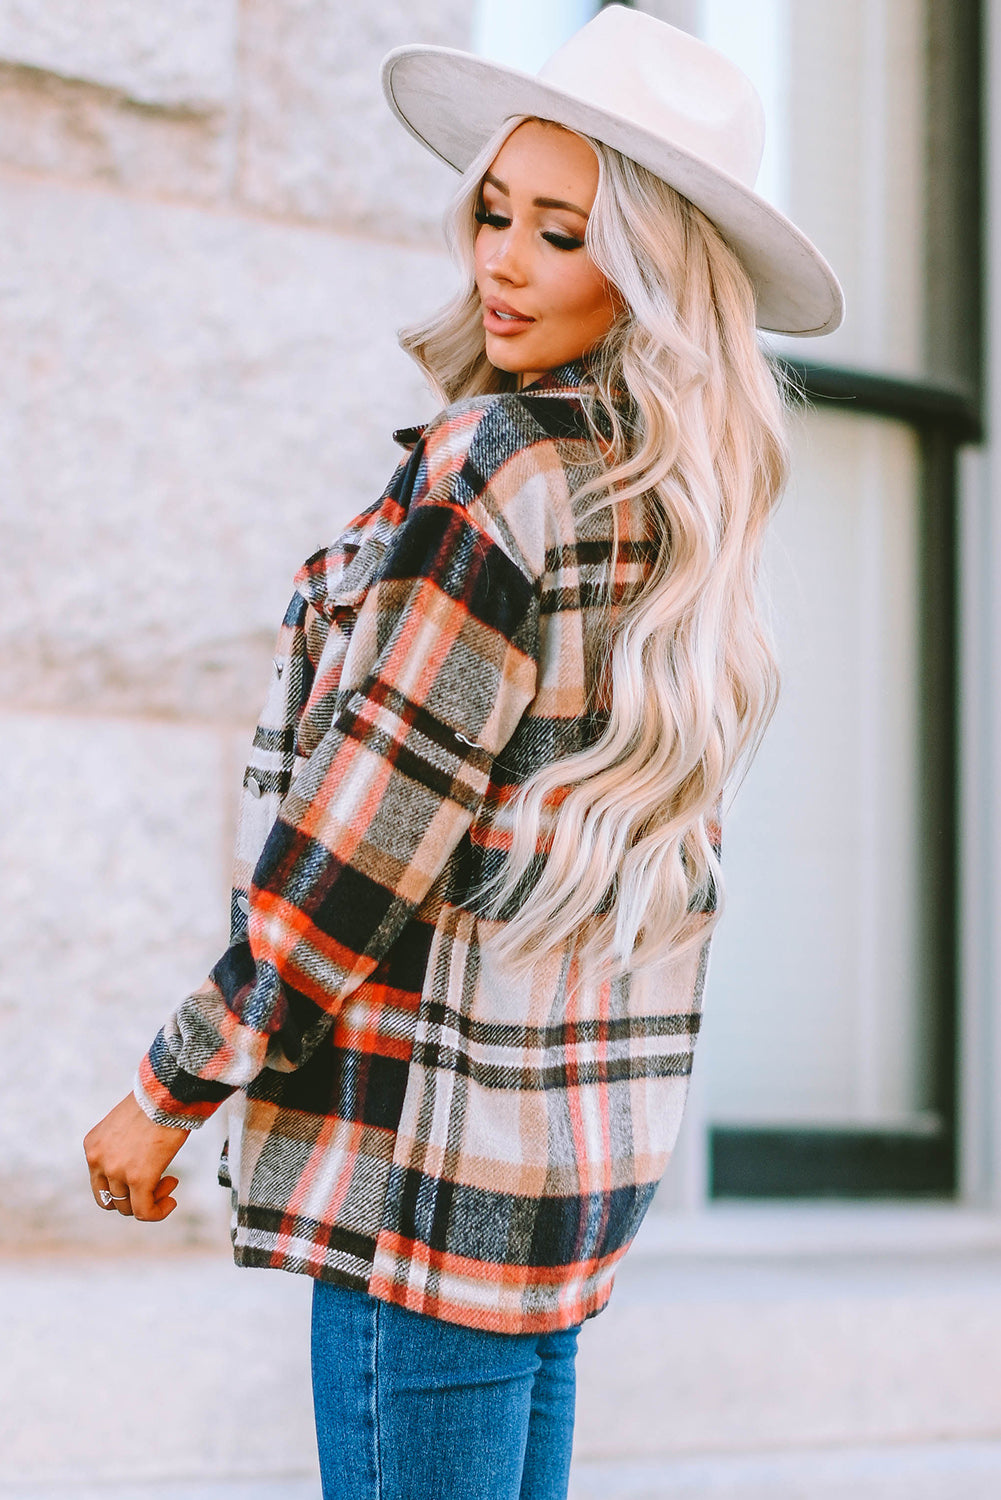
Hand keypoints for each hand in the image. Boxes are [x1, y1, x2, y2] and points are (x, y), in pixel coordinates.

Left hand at [83, 1094, 189, 1220]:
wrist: (168, 1092)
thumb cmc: (155, 1101)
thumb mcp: (125, 1124)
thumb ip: (121, 1145)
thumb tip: (137, 1162)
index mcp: (92, 1146)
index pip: (100, 1181)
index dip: (123, 1185)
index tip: (146, 1172)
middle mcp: (98, 1161)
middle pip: (110, 1198)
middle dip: (135, 1196)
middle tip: (161, 1181)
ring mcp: (116, 1171)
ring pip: (128, 1207)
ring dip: (151, 1199)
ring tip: (171, 1182)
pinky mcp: (139, 1179)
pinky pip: (144, 1212)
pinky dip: (158, 1212)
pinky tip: (171, 1202)